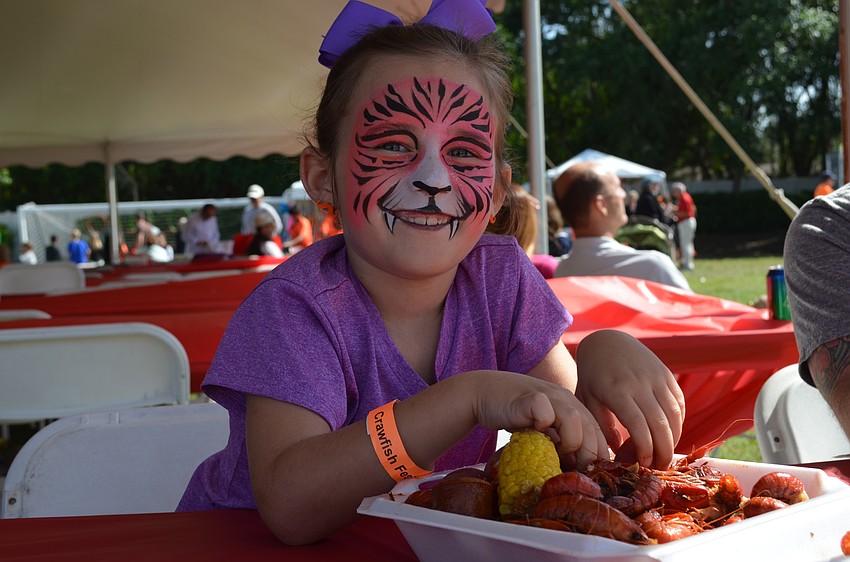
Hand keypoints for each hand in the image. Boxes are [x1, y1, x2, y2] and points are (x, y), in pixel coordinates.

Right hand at [468, 371, 608, 468]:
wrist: (482, 394)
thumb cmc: (513, 414)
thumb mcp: (543, 429)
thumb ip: (560, 442)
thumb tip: (578, 469)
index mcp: (572, 405)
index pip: (598, 431)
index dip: (598, 455)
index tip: (589, 474)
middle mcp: (564, 397)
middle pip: (592, 428)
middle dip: (587, 455)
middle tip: (574, 471)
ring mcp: (548, 395)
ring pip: (575, 420)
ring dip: (569, 443)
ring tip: (556, 453)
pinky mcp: (531, 397)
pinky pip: (546, 414)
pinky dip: (544, 426)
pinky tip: (535, 435)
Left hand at [574, 330, 684, 468]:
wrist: (607, 341)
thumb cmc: (593, 375)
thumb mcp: (588, 398)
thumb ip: (601, 425)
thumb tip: (618, 451)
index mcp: (617, 390)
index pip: (638, 425)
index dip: (645, 448)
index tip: (643, 464)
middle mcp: (640, 383)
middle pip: (661, 424)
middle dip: (663, 452)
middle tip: (659, 468)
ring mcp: (656, 377)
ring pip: (675, 415)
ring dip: (673, 440)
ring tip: (664, 456)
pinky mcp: (667, 375)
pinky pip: (679, 404)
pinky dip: (678, 423)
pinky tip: (669, 435)